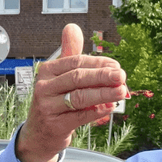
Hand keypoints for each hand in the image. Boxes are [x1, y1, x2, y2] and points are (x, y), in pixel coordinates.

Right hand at [15, 22, 128, 161]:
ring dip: (103, 94)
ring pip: (79, 97)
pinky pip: (79, 116)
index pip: (75, 62)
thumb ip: (69, 53)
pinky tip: (110, 107)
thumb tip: (72, 27)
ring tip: (121, 91)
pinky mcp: (55, 125)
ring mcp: (48, 107)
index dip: (98, 63)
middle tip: (122, 76)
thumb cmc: (54, 101)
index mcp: (47, 71)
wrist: (39, 133)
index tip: (116, 66)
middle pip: (77, 78)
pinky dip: (97, 111)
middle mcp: (44, 87)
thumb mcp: (59, 76)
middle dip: (102, 76)